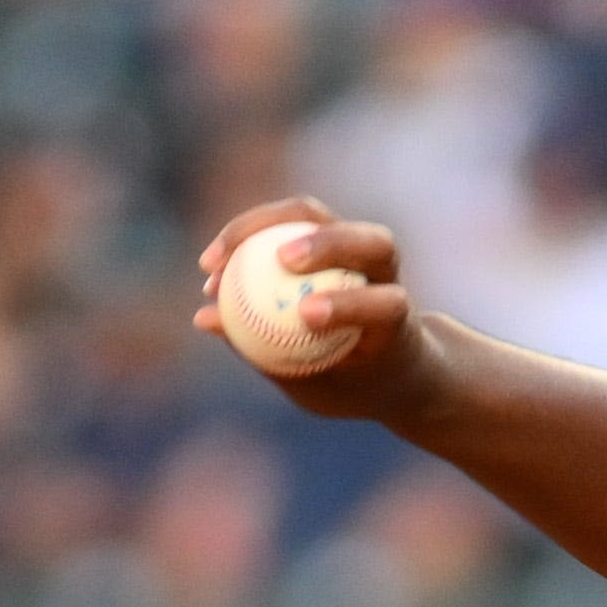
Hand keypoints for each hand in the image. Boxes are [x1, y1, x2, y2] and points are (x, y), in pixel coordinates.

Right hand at [195, 195, 428, 419]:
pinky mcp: (332, 233)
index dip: (351, 303)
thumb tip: (205, 318)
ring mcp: (361, 248)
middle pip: (373, 242)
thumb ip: (270, 358)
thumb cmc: (355, 384)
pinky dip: (250, 234)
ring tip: (215, 260)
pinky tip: (213, 261)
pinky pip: (289, 222)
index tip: (307, 314)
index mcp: (401, 323)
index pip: (386, 304)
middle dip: (328, 243)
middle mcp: (389, 276)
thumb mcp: (319, 389)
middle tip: (279, 260)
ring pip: (321, 217)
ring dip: (267, 226)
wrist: (393, 364)